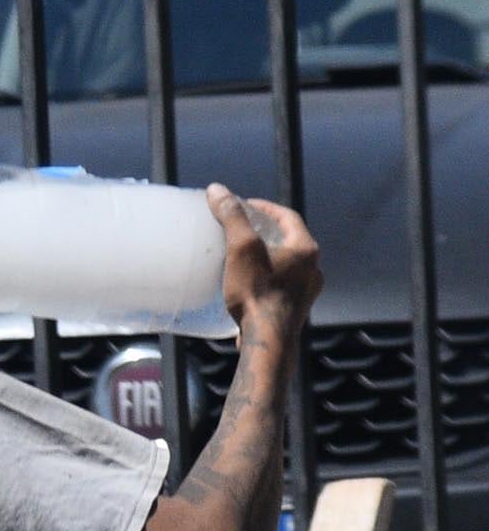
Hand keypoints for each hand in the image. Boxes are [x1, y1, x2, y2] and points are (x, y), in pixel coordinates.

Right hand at [207, 183, 322, 334]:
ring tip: (245, 257)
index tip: (244, 205)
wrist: (268, 340)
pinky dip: (269, 278)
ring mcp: (307, 291)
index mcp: (305, 249)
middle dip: (266, 232)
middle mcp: (313, 268)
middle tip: (243, 229)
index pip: (287, 217)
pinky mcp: (296, 309)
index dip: (265, 208)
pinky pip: (283, 285)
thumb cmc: (257, 292)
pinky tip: (251, 285)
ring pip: (288, 264)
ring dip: (269, 256)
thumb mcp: (241, 249)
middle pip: (289, 240)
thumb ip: (232, 217)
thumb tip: (218, 190)